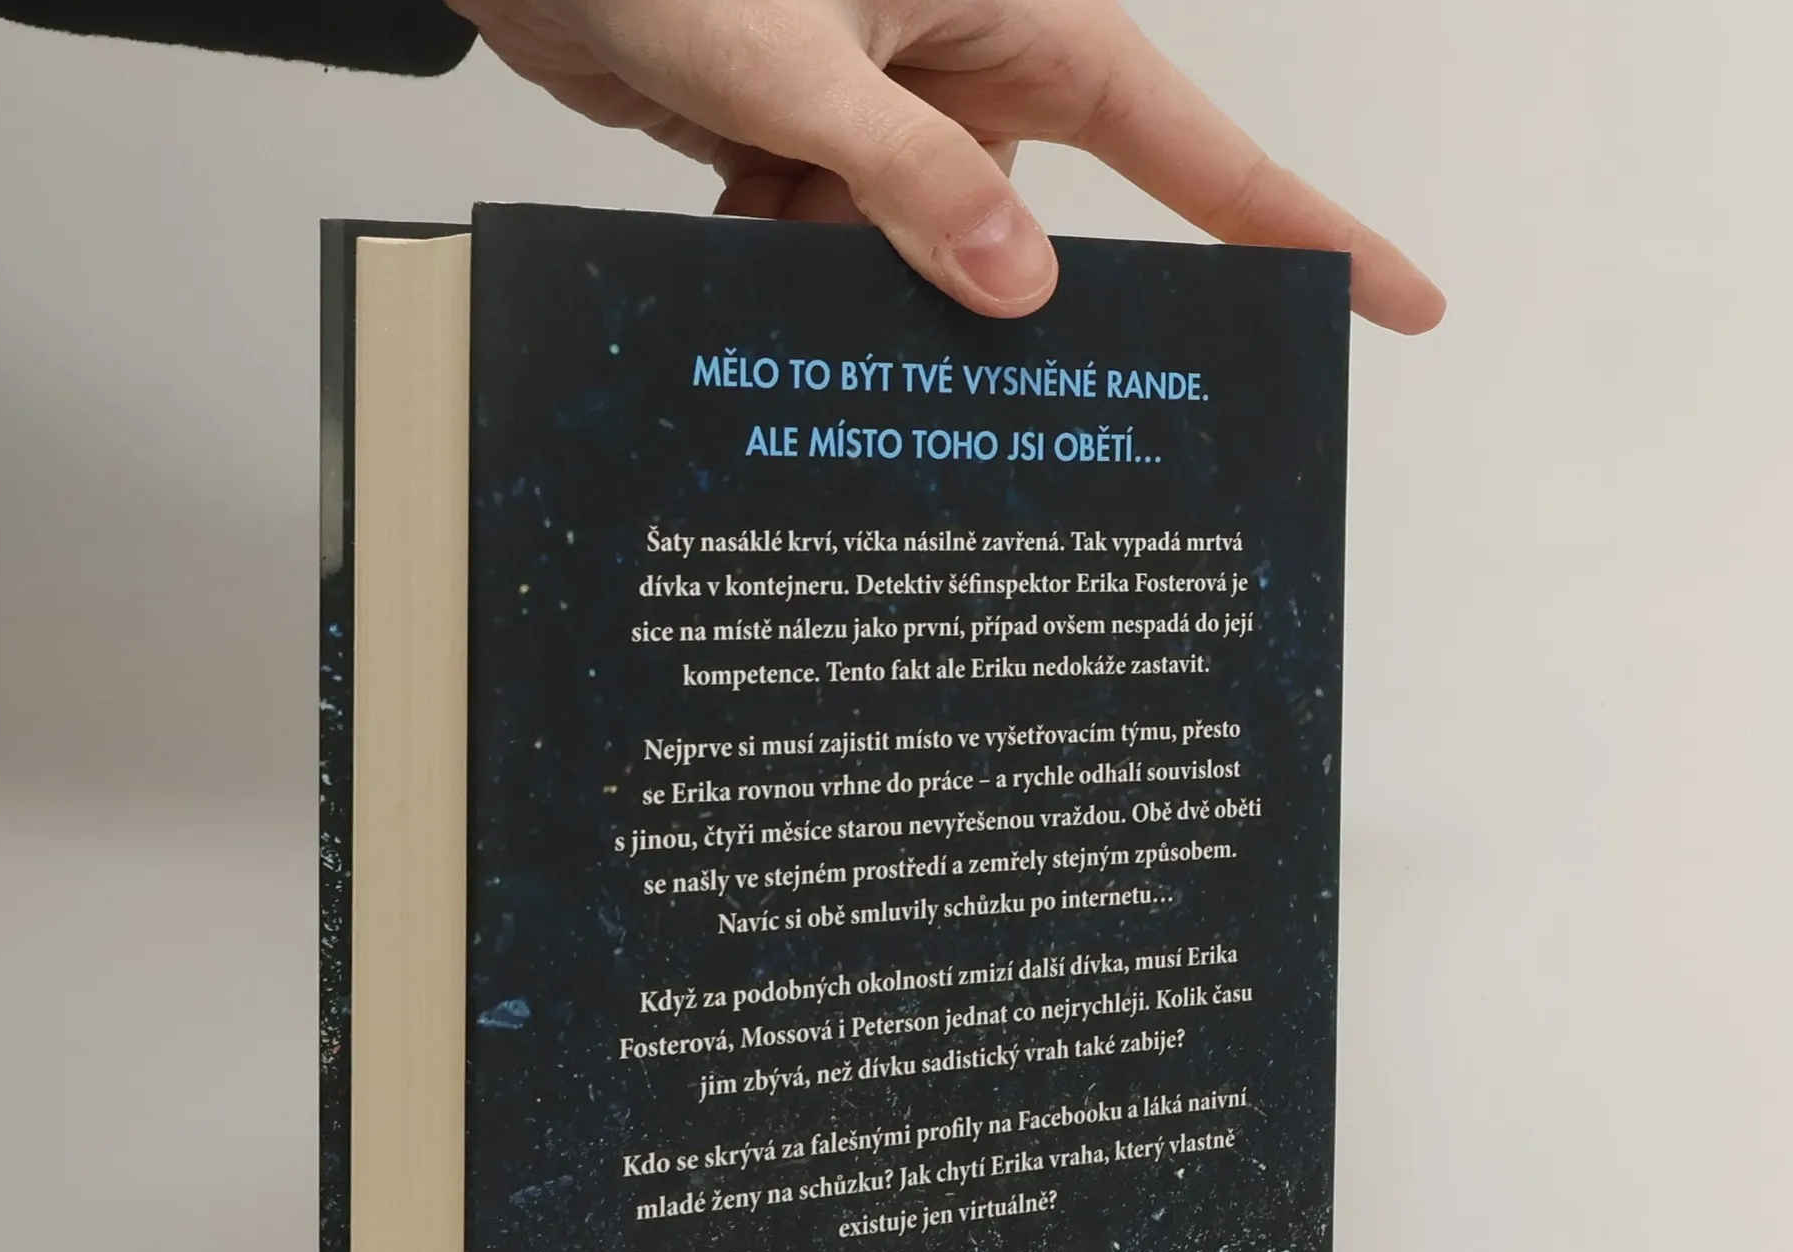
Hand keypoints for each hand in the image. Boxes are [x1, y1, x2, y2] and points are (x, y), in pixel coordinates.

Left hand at [445, 0, 1443, 331]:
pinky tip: (730, 233)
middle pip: (1028, 232)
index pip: (1195, 145)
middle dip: (962, 292)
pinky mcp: (808, 140)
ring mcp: (888, 107)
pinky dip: (781, 260)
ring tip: (761, 225)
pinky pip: (830, 244)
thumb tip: (1017, 288)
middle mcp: (969, 64)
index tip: (1397, 299)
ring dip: (838, 280)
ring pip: (912, 255)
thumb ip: (902, 174)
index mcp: (1019, 17)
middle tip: (924, 343)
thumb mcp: (787, 57)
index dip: (1298, 228)